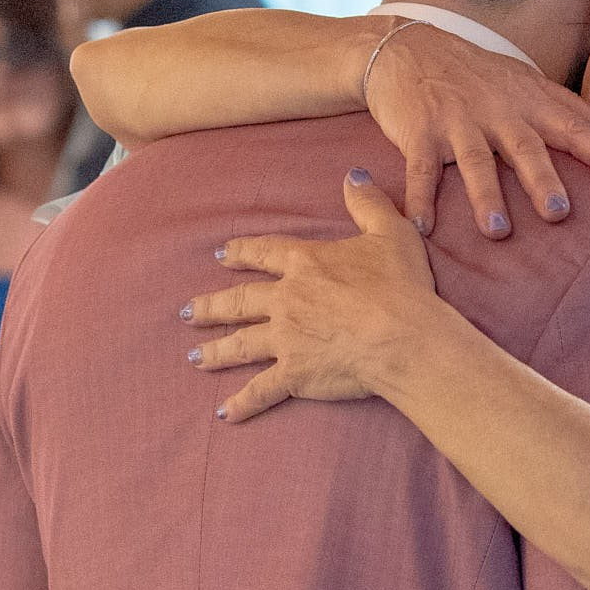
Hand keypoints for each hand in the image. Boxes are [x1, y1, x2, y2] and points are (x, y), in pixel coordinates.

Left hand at [184, 169, 439, 422]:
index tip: (220, 254)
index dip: (241, 252)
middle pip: (240, 300)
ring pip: (240, 344)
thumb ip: (367, 203)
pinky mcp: (294, 374)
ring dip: (214, 352)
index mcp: (306, 264)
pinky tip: (225, 413)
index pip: (264, 253)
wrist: (402, 335)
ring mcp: (286, 338)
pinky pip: (261, 390)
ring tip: (193, 358)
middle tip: (187, 312)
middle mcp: (286, 300)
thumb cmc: (400, 285)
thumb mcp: (390, 232)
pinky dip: (243, 403)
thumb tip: (352, 176)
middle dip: (210, 307)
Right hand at [366, 20, 589, 238]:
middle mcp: (496, 113)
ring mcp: (456, 122)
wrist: (408, 49)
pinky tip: (422, 226)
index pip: (570, 128)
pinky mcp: (419, 133)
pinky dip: (419, 197)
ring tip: (497, 231)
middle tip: (559, 213)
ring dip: (485, 195)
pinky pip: (420, 169)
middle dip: (542, 179)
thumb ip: (571, 108)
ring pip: (474, 160)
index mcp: (527, 104)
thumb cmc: (476, 73)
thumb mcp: (527, 82)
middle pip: (523, 148)